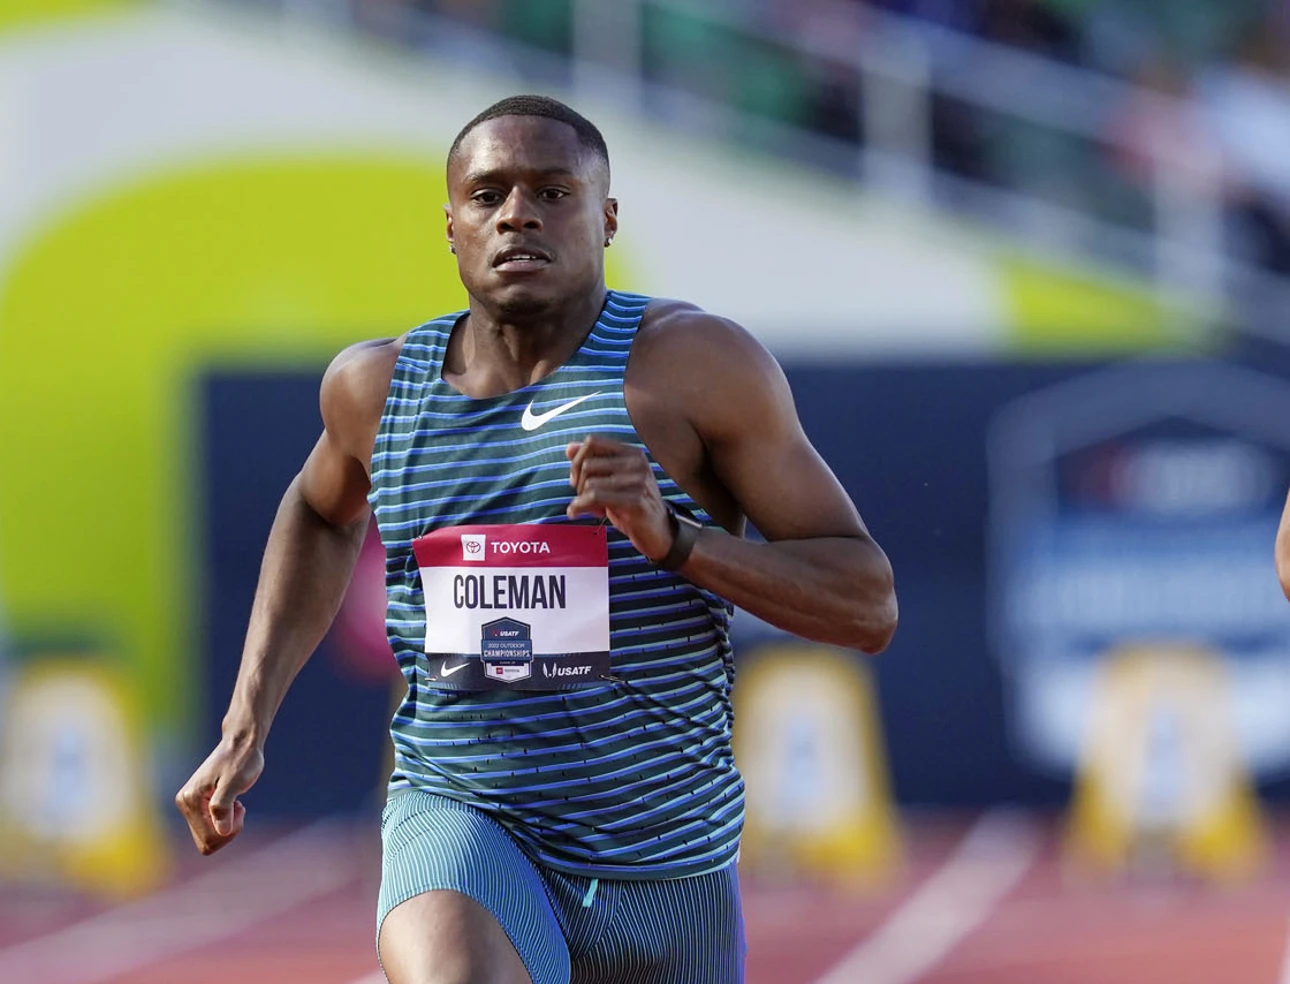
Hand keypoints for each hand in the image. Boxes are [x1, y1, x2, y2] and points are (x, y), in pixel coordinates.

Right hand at [174, 737, 263, 854]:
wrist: (241, 742)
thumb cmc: (241, 760)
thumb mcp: (234, 783)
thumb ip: (223, 807)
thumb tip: (221, 832)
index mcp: (189, 800)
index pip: (207, 839)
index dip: (228, 832)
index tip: (239, 809)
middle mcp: (185, 803)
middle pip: (206, 842)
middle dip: (227, 830)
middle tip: (239, 807)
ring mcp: (191, 804)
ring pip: (209, 836)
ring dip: (228, 824)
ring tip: (236, 803)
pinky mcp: (199, 803)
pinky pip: (212, 827)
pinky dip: (227, 820)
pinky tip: (233, 802)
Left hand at [566, 435, 672, 560]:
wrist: (658, 532)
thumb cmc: (632, 505)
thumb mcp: (613, 480)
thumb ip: (593, 462)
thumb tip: (569, 448)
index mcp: (632, 453)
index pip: (593, 442)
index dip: (577, 460)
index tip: (576, 478)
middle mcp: (637, 464)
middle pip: (588, 464)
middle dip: (578, 483)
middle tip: (582, 498)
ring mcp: (638, 482)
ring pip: (589, 482)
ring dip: (580, 498)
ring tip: (587, 508)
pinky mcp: (635, 501)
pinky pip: (594, 497)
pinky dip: (579, 506)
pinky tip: (575, 513)